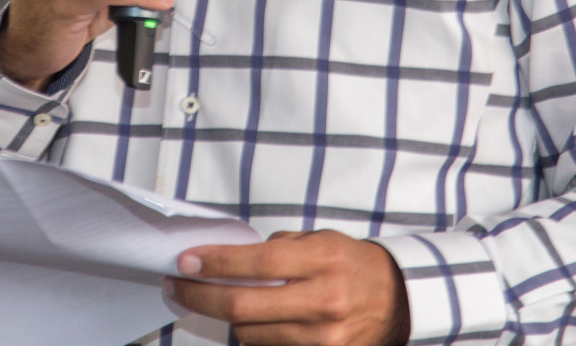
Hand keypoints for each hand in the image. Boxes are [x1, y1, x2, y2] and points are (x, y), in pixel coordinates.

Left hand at [168, 232, 409, 345]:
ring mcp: (324, 336)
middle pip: (243, 306)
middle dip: (200, 296)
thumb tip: (227, 259)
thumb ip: (279, 248)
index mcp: (324, 259)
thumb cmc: (352, 264)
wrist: (398, 300)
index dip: (215, 262)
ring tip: (224, 300)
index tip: (186, 261)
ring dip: (230, 317)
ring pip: (251, 333)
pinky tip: (252, 320)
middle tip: (176, 285)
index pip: (257, 262)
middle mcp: (324, 299)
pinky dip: (255, 335)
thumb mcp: (321, 240)